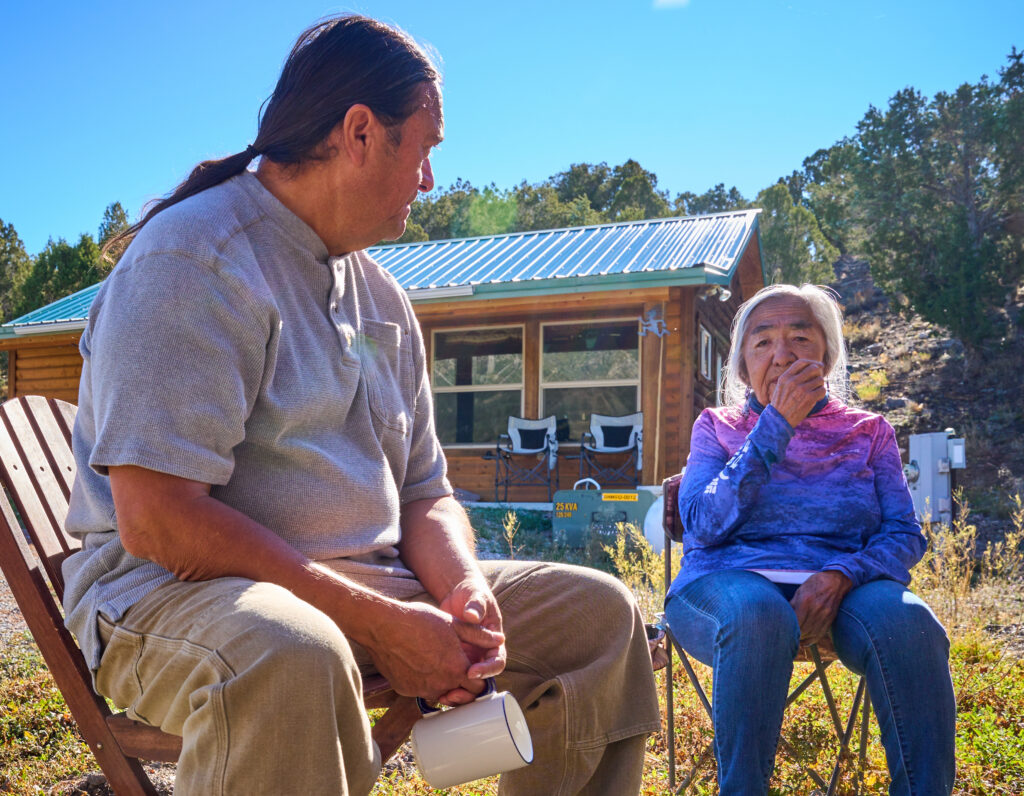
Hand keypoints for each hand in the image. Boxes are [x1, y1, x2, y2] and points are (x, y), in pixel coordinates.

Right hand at [363, 600, 504, 704]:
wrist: (383, 626)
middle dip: (462, 686)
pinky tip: (419, 664)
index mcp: (457, 669)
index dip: (479, 680)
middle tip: (457, 670)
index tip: (475, 673)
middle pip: (460, 695)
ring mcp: (421, 690)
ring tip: (437, 663)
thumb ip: (479, 635)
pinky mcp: (405, 690)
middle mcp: (440, 685)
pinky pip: (421, 690)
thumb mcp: (453, 624)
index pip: (478, 688)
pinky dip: (424, 682)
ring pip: (440, 693)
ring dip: (443, 684)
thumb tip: (499, 639)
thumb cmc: (420, 621)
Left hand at [439, 576, 506, 703]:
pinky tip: (434, 691)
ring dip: (458, 692)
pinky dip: (446, 686)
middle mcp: (483, 652)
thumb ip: (476, 606)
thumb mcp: (475, 597)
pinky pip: (453, 678)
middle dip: (471, 690)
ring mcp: (469, 657)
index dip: (487, 670)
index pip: (497, 661)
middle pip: (483, 679)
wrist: (458, 594)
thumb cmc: (471, 594)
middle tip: (455, 693)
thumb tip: (472, 615)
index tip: (471, 672)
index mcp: (494, 641)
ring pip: (467, 683)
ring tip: (444, 697)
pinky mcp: (454, 659)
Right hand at [770, 359, 825, 427]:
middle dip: (818, 374)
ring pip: (820, 380)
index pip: (802, 362)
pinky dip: (821, 394)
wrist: (779, 420)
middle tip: (817, 381)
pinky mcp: (809, 398)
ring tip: (814, 392)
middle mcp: (793, 381)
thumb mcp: (780, 386)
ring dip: (820, 386)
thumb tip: (810, 368)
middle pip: (813, 369)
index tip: (818, 366)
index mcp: (785, 377)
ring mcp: (801, 389)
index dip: (812, 363)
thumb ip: (791, 377)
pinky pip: (822, 390)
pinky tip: (816, 399)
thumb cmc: (781, 403)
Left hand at [789, 570, 852, 644]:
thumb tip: (785, 616)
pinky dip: (811, 640)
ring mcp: (825, 616)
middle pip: (802, 629)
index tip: (782, 629)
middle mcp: (816, 610)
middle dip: (794, 634)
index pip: (795, 621)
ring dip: (801, 639)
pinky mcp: (830, 620)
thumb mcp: (800, 591)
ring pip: (810, 634)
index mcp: (806, 601)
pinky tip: (804, 642)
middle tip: (785, 635)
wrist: (836, 581)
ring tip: (793, 639)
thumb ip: (792, 604)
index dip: (788, 627)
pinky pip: (819, 634)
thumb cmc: (815, 584)